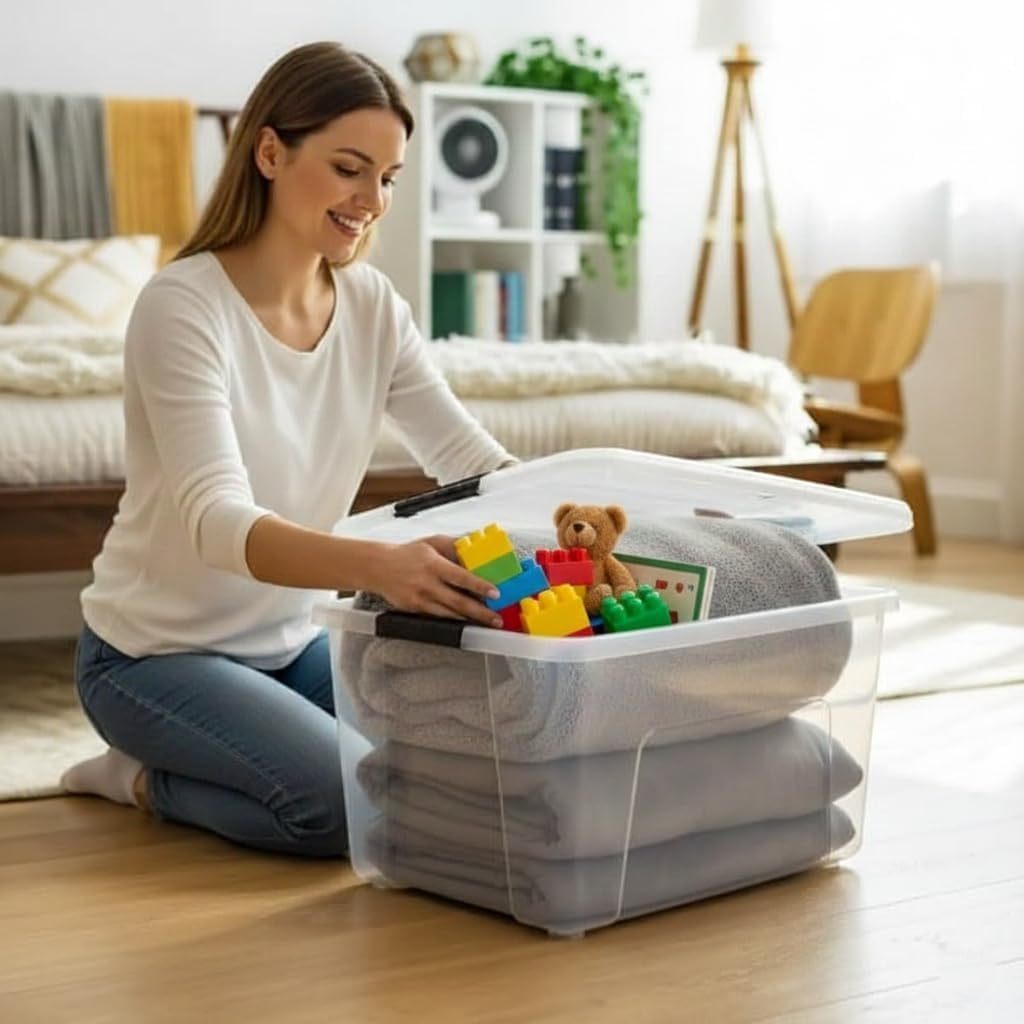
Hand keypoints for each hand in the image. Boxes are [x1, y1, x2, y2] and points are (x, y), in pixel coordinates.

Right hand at [368, 535, 503, 627]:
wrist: (378, 567)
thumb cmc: (407, 554)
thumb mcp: (432, 543)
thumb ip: (454, 545)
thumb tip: (476, 545)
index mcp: (433, 565)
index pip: (461, 577)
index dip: (479, 586)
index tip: (495, 593)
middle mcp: (426, 583)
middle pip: (458, 601)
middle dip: (480, 612)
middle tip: (496, 618)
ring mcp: (419, 599)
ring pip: (448, 614)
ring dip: (469, 619)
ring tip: (486, 622)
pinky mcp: (414, 609)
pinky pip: (437, 616)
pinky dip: (453, 619)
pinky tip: (465, 620)